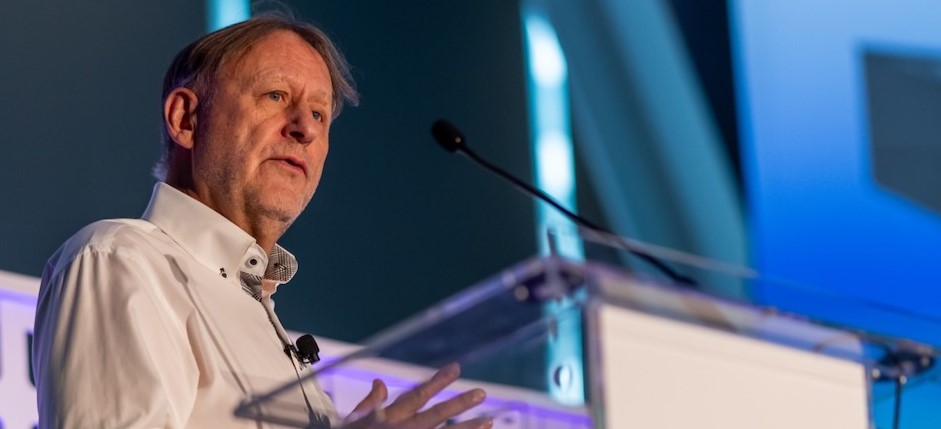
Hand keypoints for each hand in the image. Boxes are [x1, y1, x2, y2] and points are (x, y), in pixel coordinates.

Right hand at [342, 363, 491, 428]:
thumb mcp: (352, 421)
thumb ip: (369, 403)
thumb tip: (380, 383)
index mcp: (387, 418)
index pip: (417, 395)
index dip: (437, 381)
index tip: (456, 368)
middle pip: (436, 415)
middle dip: (460, 404)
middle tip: (482, 393)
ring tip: (489, 421)